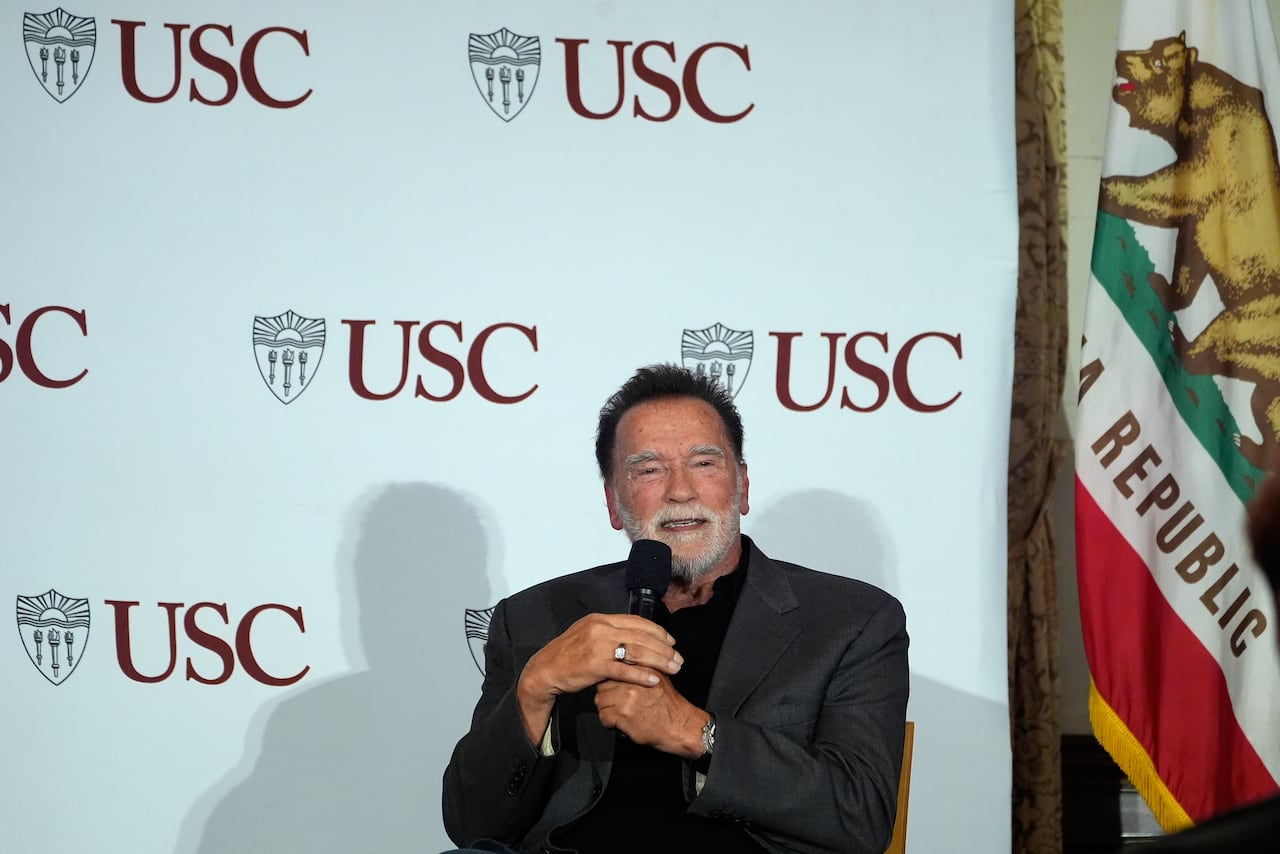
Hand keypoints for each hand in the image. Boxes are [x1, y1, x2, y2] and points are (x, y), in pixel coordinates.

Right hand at [516, 613, 681, 742]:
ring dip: (659, 660)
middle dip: (664, 648)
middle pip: (641, 636)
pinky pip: (624, 670)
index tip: (671, 641)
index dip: (658, 632)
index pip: (637, 621)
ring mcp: (597, 646)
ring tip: (673, 669)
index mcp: (600, 619)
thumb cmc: (568, 656)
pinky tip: (654, 680)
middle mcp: (600, 628)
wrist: (545, 670)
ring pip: (637, 651)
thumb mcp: (588, 635)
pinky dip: (641, 675)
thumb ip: (609, 633)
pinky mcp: (594, 665)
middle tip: (679, 659)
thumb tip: (633, 635)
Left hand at [595, 673, 705, 759]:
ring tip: (619, 714)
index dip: (610, 680)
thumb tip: (621, 666)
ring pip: (601, 700)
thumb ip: (640, 670)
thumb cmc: (669, 705)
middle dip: (607, 695)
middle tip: (617, 703)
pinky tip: (621, 723)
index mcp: (641, 668)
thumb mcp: (658, 678)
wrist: (680, 726)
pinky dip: (610, 723)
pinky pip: (604, 717)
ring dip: (607, 709)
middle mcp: (633, 680)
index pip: (612, 668)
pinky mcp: (624, 713)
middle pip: (603, 684)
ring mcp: (627, 696)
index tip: (612, 687)